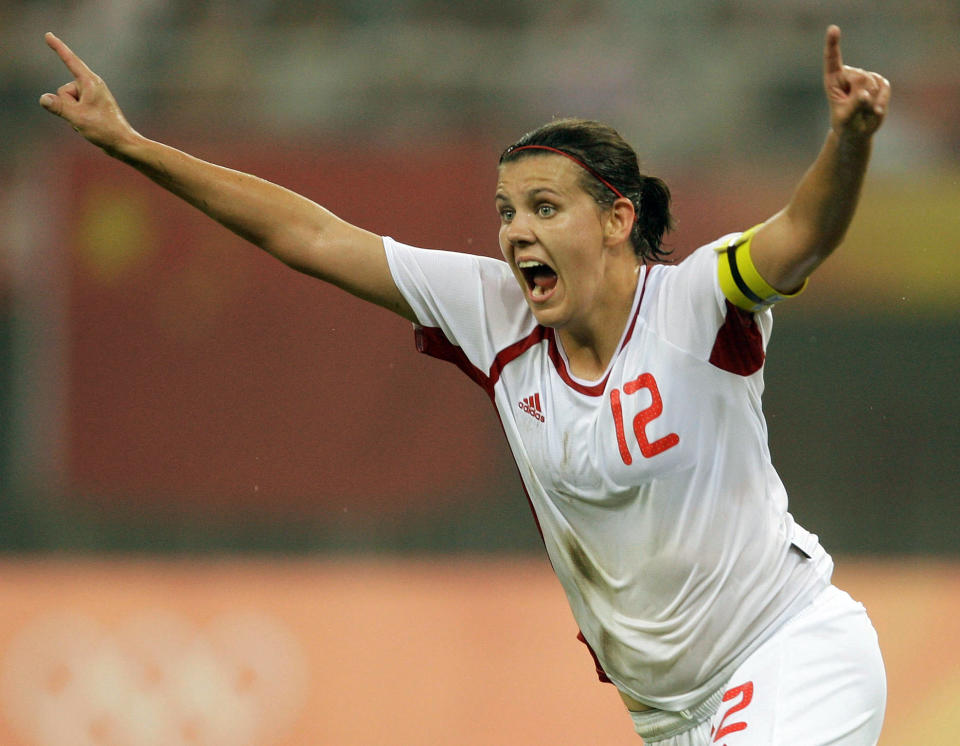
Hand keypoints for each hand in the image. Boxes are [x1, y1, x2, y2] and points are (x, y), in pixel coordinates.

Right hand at [38, 32, 137, 150]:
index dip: (58, 48)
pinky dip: (76, 119)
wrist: (123, 144)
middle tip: (87, 118)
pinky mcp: (91, 107)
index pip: (70, 61)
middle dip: (68, 106)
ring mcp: (91, 97)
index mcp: (91, 83)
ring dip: (73, 114)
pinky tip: (90, 127)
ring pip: (67, 102)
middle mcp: (92, 86)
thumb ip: (58, 107)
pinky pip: (73, 110)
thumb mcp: (77, 118)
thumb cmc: (104, 130)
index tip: (48, 35)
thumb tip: (44, 98)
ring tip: (90, 123)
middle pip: (63, 91)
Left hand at [823, 25, 890, 138]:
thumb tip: (864, 93)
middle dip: (861, 96)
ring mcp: (865, 77)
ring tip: (863, 111)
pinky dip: (881, 101)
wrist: (858, 131)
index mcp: (833, 80)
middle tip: (856, 110)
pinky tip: (875, 110)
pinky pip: (885, 88)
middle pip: (861, 78)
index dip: (833, 44)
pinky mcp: (879, 82)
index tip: (833, 29)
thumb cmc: (846, 125)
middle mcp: (849, 74)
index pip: (832, 60)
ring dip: (870, 102)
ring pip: (873, 83)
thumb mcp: (845, 119)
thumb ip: (854, 106)